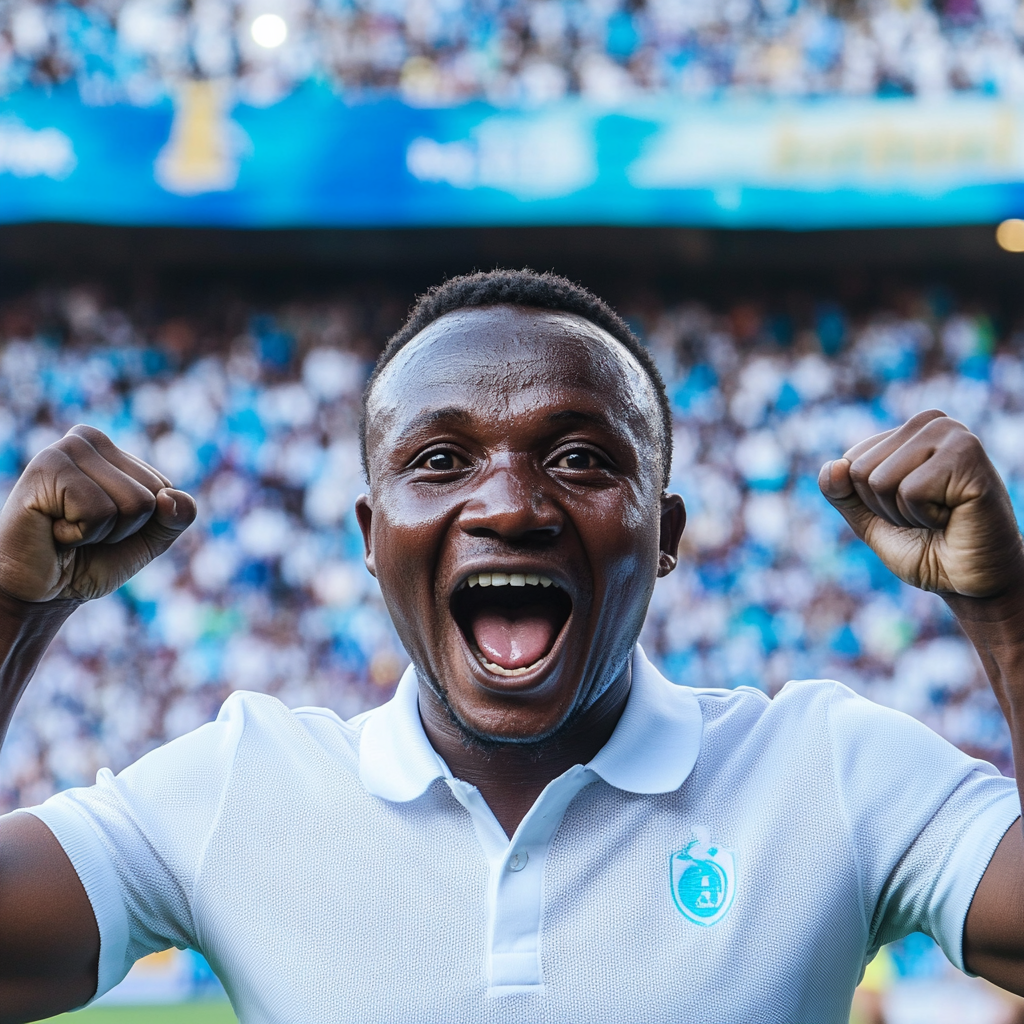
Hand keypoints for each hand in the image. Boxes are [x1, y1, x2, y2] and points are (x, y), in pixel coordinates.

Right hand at [0, 425, 195, 603]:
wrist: (37, 591)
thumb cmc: (88, 560)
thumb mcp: (147, 540)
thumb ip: (176, 518)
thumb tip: (173, 498)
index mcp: (113, 449)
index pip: (165, 489)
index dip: (141, 524)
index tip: (102, 527)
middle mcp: (88, 438)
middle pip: (151, 496)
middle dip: (123, 528)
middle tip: (81, 531)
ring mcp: (65, 449)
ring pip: (132, 503)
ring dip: (102, 532)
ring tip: (65, 529)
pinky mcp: (45, 468)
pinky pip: (99, 511)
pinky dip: (80, 534)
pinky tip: (52, 529)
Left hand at [818, 410, 1023, 598]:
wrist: (971, 581)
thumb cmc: (926, 548)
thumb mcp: (870, 521)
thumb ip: (843, 494)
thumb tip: (832, 466)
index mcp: (908, 431)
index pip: (849, 462)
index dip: (870, 501)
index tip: (908, 509)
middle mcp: (931, 423)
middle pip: (860, 471)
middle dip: (886, 508)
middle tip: (927, 516)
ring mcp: (952, 434)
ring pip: (880, 480)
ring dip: (905, 513)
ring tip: (942, 515)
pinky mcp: (967, 454)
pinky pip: (910, 491)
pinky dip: (926, 516)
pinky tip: (955, 515)